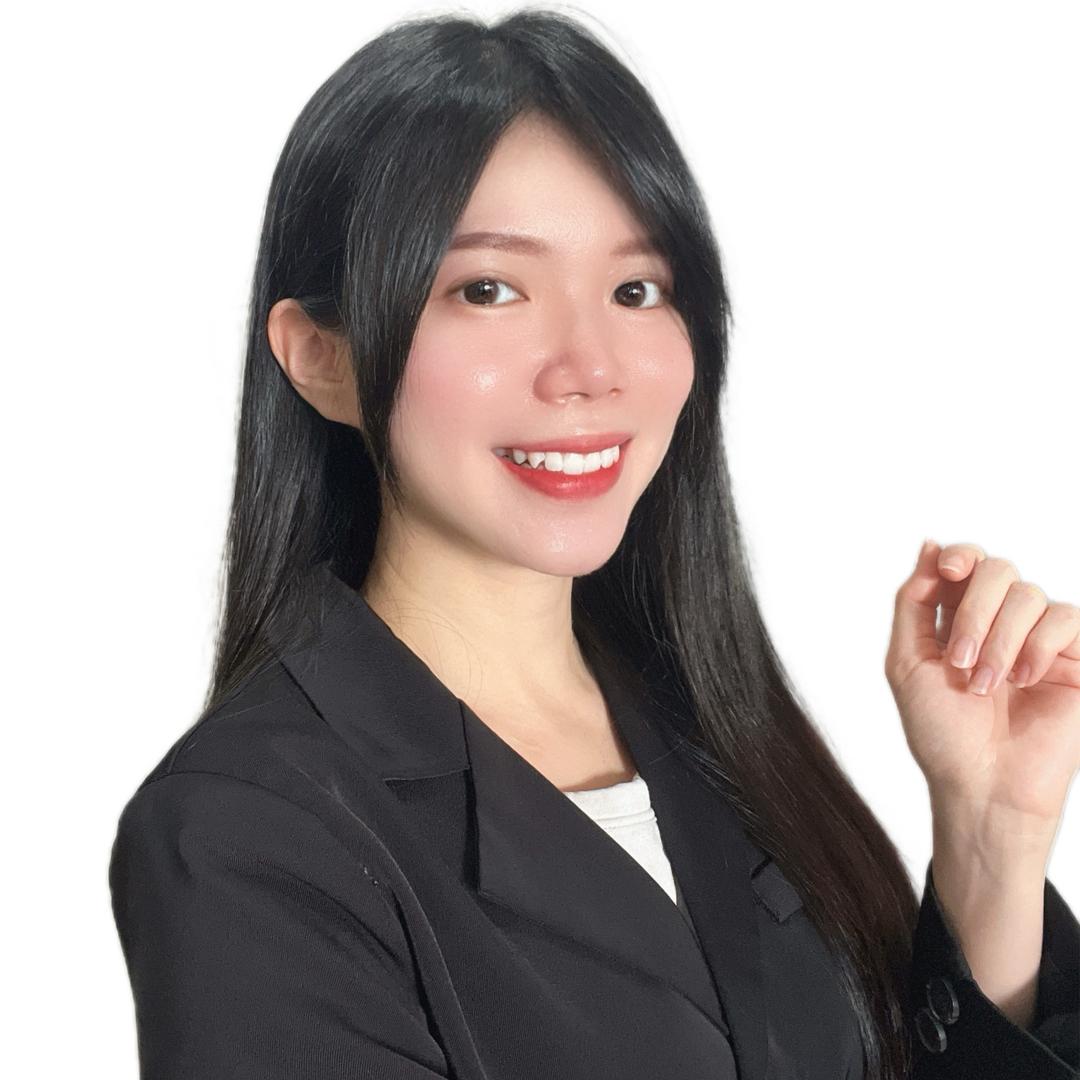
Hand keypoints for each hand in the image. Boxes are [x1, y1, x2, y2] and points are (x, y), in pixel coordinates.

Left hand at [885, 539, 1079, 837]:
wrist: (982, 785)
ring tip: (986, 686)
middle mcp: (1001, 622)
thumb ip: (913, 603)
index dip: (960, 556)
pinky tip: (1024, 681)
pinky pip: (1067, 619)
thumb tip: (930, 546)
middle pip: (997, 570)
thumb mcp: (908, 663)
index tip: (948, 571)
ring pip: (1029, 595)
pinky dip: (1038, 646)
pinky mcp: (1075, 660)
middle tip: (960, 661)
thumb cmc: (941, 732)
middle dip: (975, 610)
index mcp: (958, 618)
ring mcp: (1040, 639)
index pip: (967, 563)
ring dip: (1001, 639)